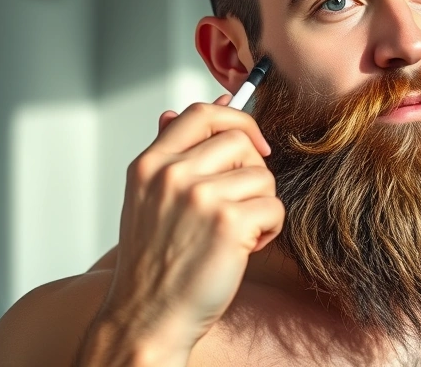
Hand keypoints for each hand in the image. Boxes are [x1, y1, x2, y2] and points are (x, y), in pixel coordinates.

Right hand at [96, 95, 282, 357]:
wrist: (147, 317)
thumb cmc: (154, 262)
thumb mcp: (150, 198)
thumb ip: (179, 150)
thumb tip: (218, 103)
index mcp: (150, 165)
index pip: (201, 113)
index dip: (236, 120)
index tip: (251, 144)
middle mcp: (172, 175)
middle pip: (240, 142)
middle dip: (252, 172)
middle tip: (239, 205)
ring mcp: (200, 197)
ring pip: (263, 176)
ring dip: (261, 205)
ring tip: (238, 232)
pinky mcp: (229, 223)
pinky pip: (274, 207)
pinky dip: (269, 230)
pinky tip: (246, 248)